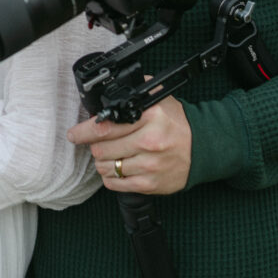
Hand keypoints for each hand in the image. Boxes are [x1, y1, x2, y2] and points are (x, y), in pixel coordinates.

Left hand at [67, 96, 191, 194]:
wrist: (202, 147)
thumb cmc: (176, 123)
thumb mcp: (158, 99)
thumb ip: (132, 94)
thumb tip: (103, 98)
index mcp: (150, 117)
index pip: (105, 126)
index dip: (84, 131)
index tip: (74, 134)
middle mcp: (149, 141)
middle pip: (101, 149)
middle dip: (94, 146)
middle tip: (98, 142)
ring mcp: (150, 165)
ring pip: (106, 168)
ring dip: (102, 162)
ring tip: (109, 155)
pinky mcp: (151, 184)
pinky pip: (116, 184)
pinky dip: (110, 177)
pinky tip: (117, 169)